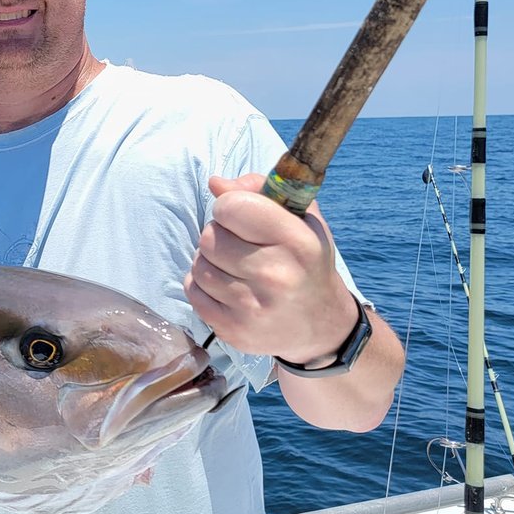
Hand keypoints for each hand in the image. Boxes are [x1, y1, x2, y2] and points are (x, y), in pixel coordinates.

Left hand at [184, 173, 358, 362]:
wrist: (320, 325)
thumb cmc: (305, 261)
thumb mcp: (301, 219)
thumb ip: (260, 189)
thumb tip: (215, 183)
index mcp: (297, 242)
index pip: (232, 207)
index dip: (229, 206)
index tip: (240, 214)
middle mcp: (276, 276)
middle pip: (209, 237)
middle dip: (219, 234)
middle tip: (239, 244)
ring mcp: (253, 308)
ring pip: (199, 264)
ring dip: (209, 260)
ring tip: (233, 265)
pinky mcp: (234, 330)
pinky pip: (193, 291)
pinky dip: (202, 285)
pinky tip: (226, 286)